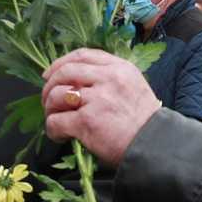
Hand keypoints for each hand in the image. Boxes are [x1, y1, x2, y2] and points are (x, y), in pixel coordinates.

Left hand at [41, 49, 161, 163]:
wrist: (154, 147)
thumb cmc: (144, 124)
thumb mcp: (134, 88)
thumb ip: (110, 79)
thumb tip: (78, 84)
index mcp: (119, 68)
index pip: (82, 55)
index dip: (60, 63)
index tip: (50, 74)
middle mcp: (108, 78)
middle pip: (65, 72)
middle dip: (49, 86)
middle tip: (47, 101)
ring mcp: (97, 99)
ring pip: (57, 95)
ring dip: (50, 109)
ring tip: (55, 119)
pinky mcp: (87, 121)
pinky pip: (57, 121)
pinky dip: (53, 129)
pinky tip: (60, 136)